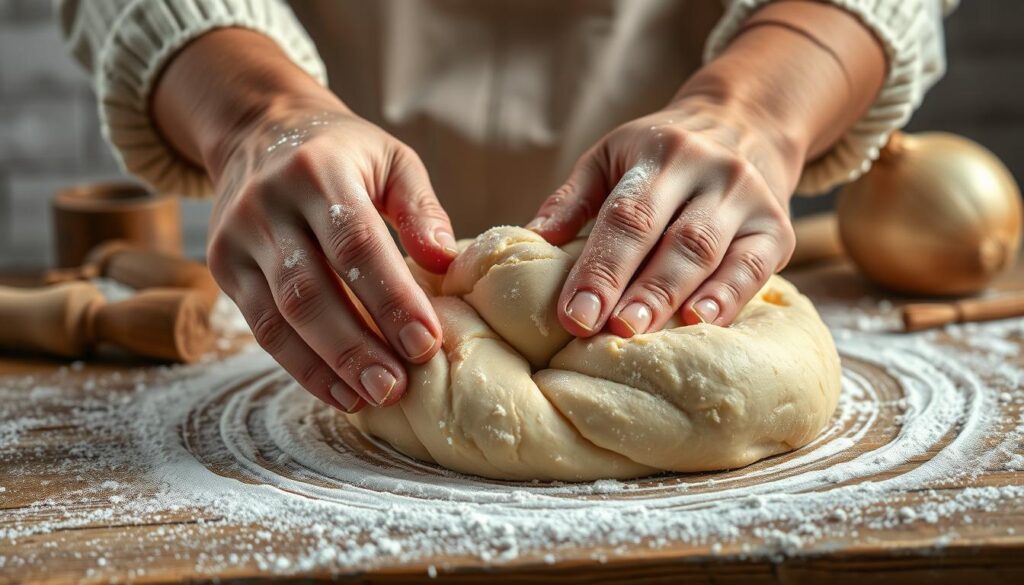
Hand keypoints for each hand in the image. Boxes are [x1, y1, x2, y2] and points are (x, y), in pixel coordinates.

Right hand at [154, 30, 456, 411]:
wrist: (258, 129)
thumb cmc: (343, 153)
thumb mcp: (391, 158)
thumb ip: (421, 207)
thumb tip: (445, 260)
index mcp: (318, 172)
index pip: (355, 244)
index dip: (391, 297)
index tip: (427, 342)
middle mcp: (268, 205)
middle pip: (310, 290)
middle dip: (356, 346)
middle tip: (397, 387)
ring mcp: (237, 238)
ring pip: (279, 317)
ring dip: (328, 366)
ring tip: (373, 398)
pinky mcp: (223, 268)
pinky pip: (262, 328)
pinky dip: (302, 366)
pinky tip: (340, 391)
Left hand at [528, 94, 800, 335]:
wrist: (746, 122)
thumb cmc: (659, 155)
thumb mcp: (610, 157)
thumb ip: (573, 199)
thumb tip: (530, 241)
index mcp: (659, 154)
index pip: (626, 216)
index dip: (600, 268)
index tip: (573, 314)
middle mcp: (708, 171)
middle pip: (671, 238)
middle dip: (638, 290)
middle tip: (608, 333)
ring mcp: (748, 198)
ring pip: (709, 254)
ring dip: (674, 298)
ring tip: (642, 335)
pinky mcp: (777, 228)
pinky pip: (753, 267)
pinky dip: (728, 298)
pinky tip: (701, 324)